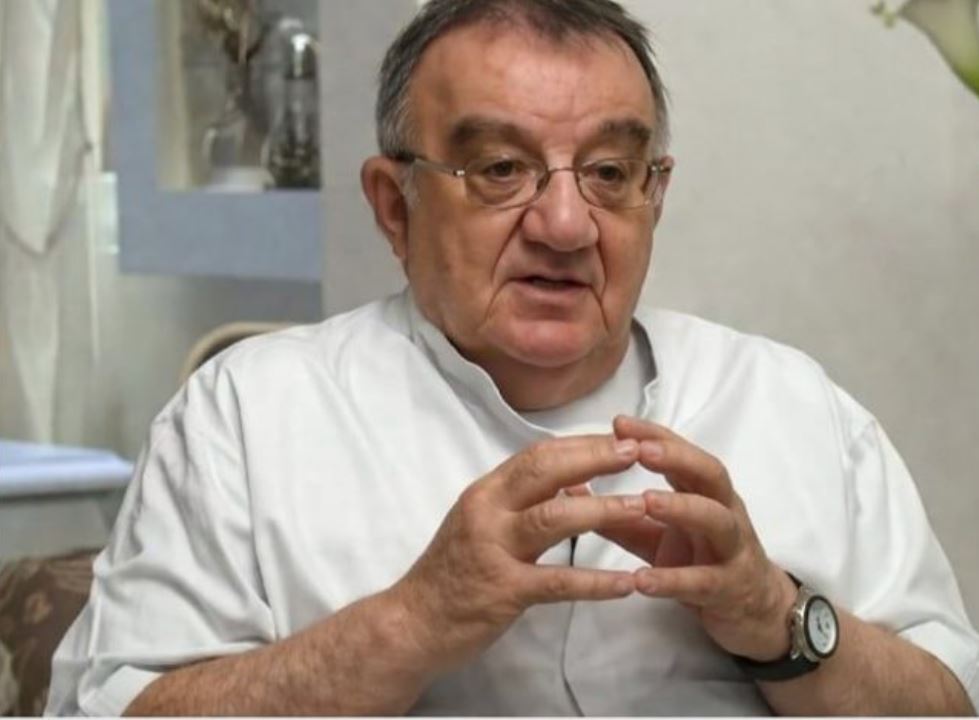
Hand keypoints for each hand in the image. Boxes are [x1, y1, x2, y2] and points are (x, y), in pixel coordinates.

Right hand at [388, 434, 646, 675]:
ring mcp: (494, 550)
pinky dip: (596, 583)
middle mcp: (487, 512)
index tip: (620, 438)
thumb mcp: (482, 523)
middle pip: (546, 472)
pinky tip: (628, 583)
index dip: (581, 443)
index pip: (537, 455)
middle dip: (595, 459)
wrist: (411, 623)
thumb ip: (523, 501)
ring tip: (642, 507)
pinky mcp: (504, 591)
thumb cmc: (452, 571)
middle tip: (638, 454)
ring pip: (554, 518)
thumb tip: (575, 482)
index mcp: (486, 492)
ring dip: (603, 510)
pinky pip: (559, 583)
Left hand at [586, 416, 797, 660]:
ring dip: (681, 507)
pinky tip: (642, 578)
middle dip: (676, 457)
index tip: (619, 422)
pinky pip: (703, 582)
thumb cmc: (700, 559)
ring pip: (716, 520)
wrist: (752, 610)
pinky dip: (673, 579)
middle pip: (709, 474)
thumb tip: (570, 488)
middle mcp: (724, 511)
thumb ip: (617, 512)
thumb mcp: (654, 533)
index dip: (655, 435)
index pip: (682, 453)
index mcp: (704, 492)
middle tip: (639, 449)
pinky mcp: (729, 589)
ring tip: (644, 501)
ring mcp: (732, 549)